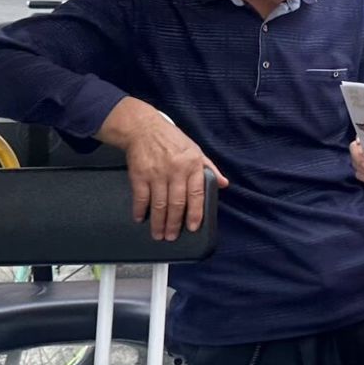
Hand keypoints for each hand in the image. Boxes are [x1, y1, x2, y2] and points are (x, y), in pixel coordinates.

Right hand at [98, 96, 224, 240]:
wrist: (143, 127)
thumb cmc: (171, 139)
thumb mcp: (195, 150)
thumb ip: (210, 168)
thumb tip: (223, 184)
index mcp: (192, 165)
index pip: (197, 194)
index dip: (196, 213)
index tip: (193, 227)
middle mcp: (176, 170)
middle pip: (176, 204)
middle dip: (174, 224)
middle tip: (172, 237)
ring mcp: (156, 173)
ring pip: (159, 205)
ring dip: (158, 223)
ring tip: (159, 234)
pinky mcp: (139, 174)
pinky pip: (141, 198)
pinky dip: (140, 211)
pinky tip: (140, 219)